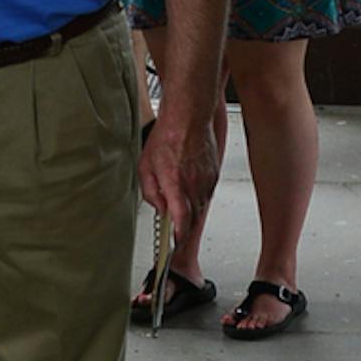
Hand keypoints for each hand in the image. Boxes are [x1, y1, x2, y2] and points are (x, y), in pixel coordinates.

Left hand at [140, 107, 218, 244]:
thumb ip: (151, 192)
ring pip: (200, 205)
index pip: (182, 222)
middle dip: (183, 225)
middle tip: (175, 229)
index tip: (175, 243)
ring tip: (179, 200)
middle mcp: (194, 185)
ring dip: (190, 209)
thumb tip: (159, 208)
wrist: (189, 117)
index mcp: (175, 184)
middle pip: (192, 217)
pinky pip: (206, 192)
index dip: (179, 237)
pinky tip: (189, 185)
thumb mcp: (146, 166)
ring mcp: (206, 180)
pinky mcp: (214, 174)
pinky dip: (198, 195)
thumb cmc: (167, 136)